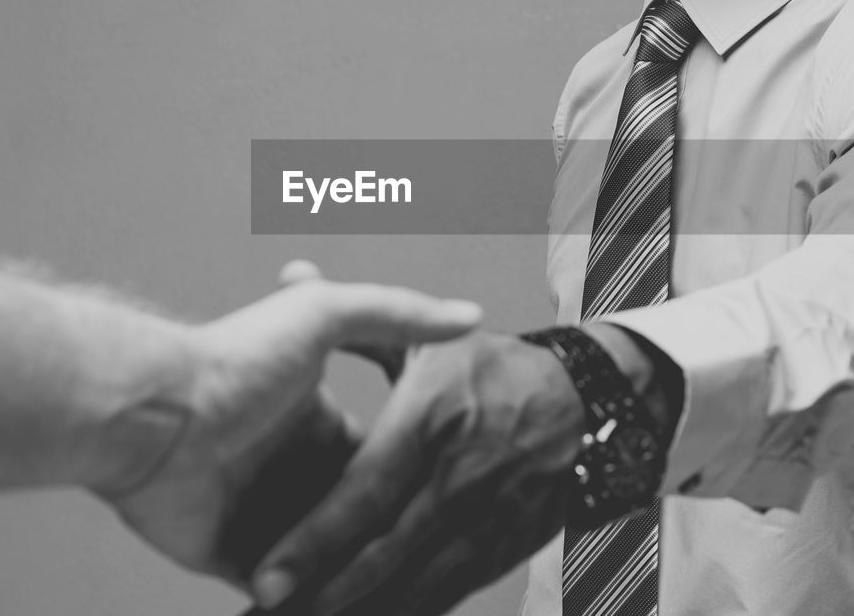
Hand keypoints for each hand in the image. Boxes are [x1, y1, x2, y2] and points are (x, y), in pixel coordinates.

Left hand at [101, 262, 482, 584]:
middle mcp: (300, 475)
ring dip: (360, 582)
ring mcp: (270, 522)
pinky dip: (314, 604)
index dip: (422, 480)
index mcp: (324, 427)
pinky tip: (354, 609)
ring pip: (333, 566)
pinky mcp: (240, 562)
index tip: (461, 490)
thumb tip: (467, 314)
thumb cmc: (236, 358)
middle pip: (364, 522)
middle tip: (441, 555)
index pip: (387, 464)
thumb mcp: (323, 316)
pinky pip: (289, 597)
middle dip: (396, 541)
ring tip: (405, 595)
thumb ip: (393, 310)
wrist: (151, 409)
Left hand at [250, 331, 586, 614]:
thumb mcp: (432, 341)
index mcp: (430, 422)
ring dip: (358, 614)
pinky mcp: (501, 550)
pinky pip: (446, 595)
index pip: (362, 494)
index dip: (313, 541)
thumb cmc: (494, 369)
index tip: (266, 576)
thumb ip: (359, 314)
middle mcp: (456, 479)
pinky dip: (405, 613)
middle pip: (381, 555)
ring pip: (412, 586)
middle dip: (322, 596)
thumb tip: (291, 271)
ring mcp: (482, 521)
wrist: (588, 400)